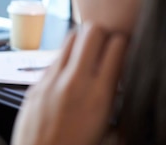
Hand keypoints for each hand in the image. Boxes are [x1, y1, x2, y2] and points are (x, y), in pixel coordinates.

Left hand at [10, 23, 127, 144]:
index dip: (124, 43)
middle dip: (102, 33)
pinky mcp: (34, 86)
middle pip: (91, 31)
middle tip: (106, 45)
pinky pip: (53, 60)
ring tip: (88, 57)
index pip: (117, 46)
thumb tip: (130, 94)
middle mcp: (73, 82)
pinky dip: (64, 62)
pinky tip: (68, 77)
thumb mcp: (110, 136)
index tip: (126, 49)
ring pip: (69, 39)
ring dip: (82, 42)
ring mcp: (51, 81)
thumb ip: (121, 112)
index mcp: (98, 96)